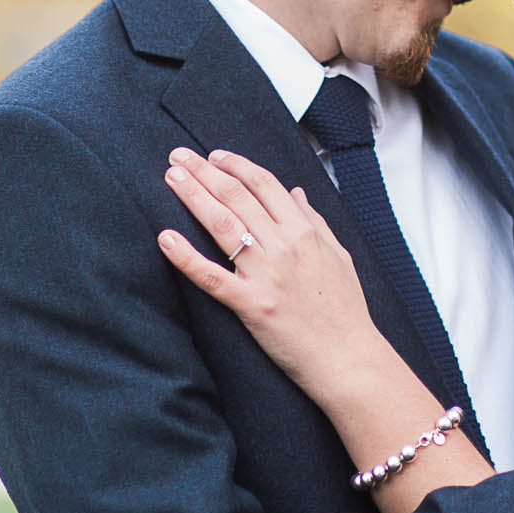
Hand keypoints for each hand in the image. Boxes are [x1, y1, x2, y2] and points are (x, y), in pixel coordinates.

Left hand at [158, 147, 374, 397]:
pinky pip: (211, 277)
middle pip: (237, 196)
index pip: (265, 184)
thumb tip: (296, 192)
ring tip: (172, 177)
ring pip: (222, 225)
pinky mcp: (251, 305)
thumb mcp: (338, 255)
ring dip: (193, 196)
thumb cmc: (346, 309)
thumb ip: (316, 221)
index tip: (214, 156)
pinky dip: (186, 257)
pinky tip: (165, 239)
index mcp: (305, 231)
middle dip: (204, 172)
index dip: (236, 165)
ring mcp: (266, 275)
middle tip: (179, 156)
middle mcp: (284, 246)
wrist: (347, 356)